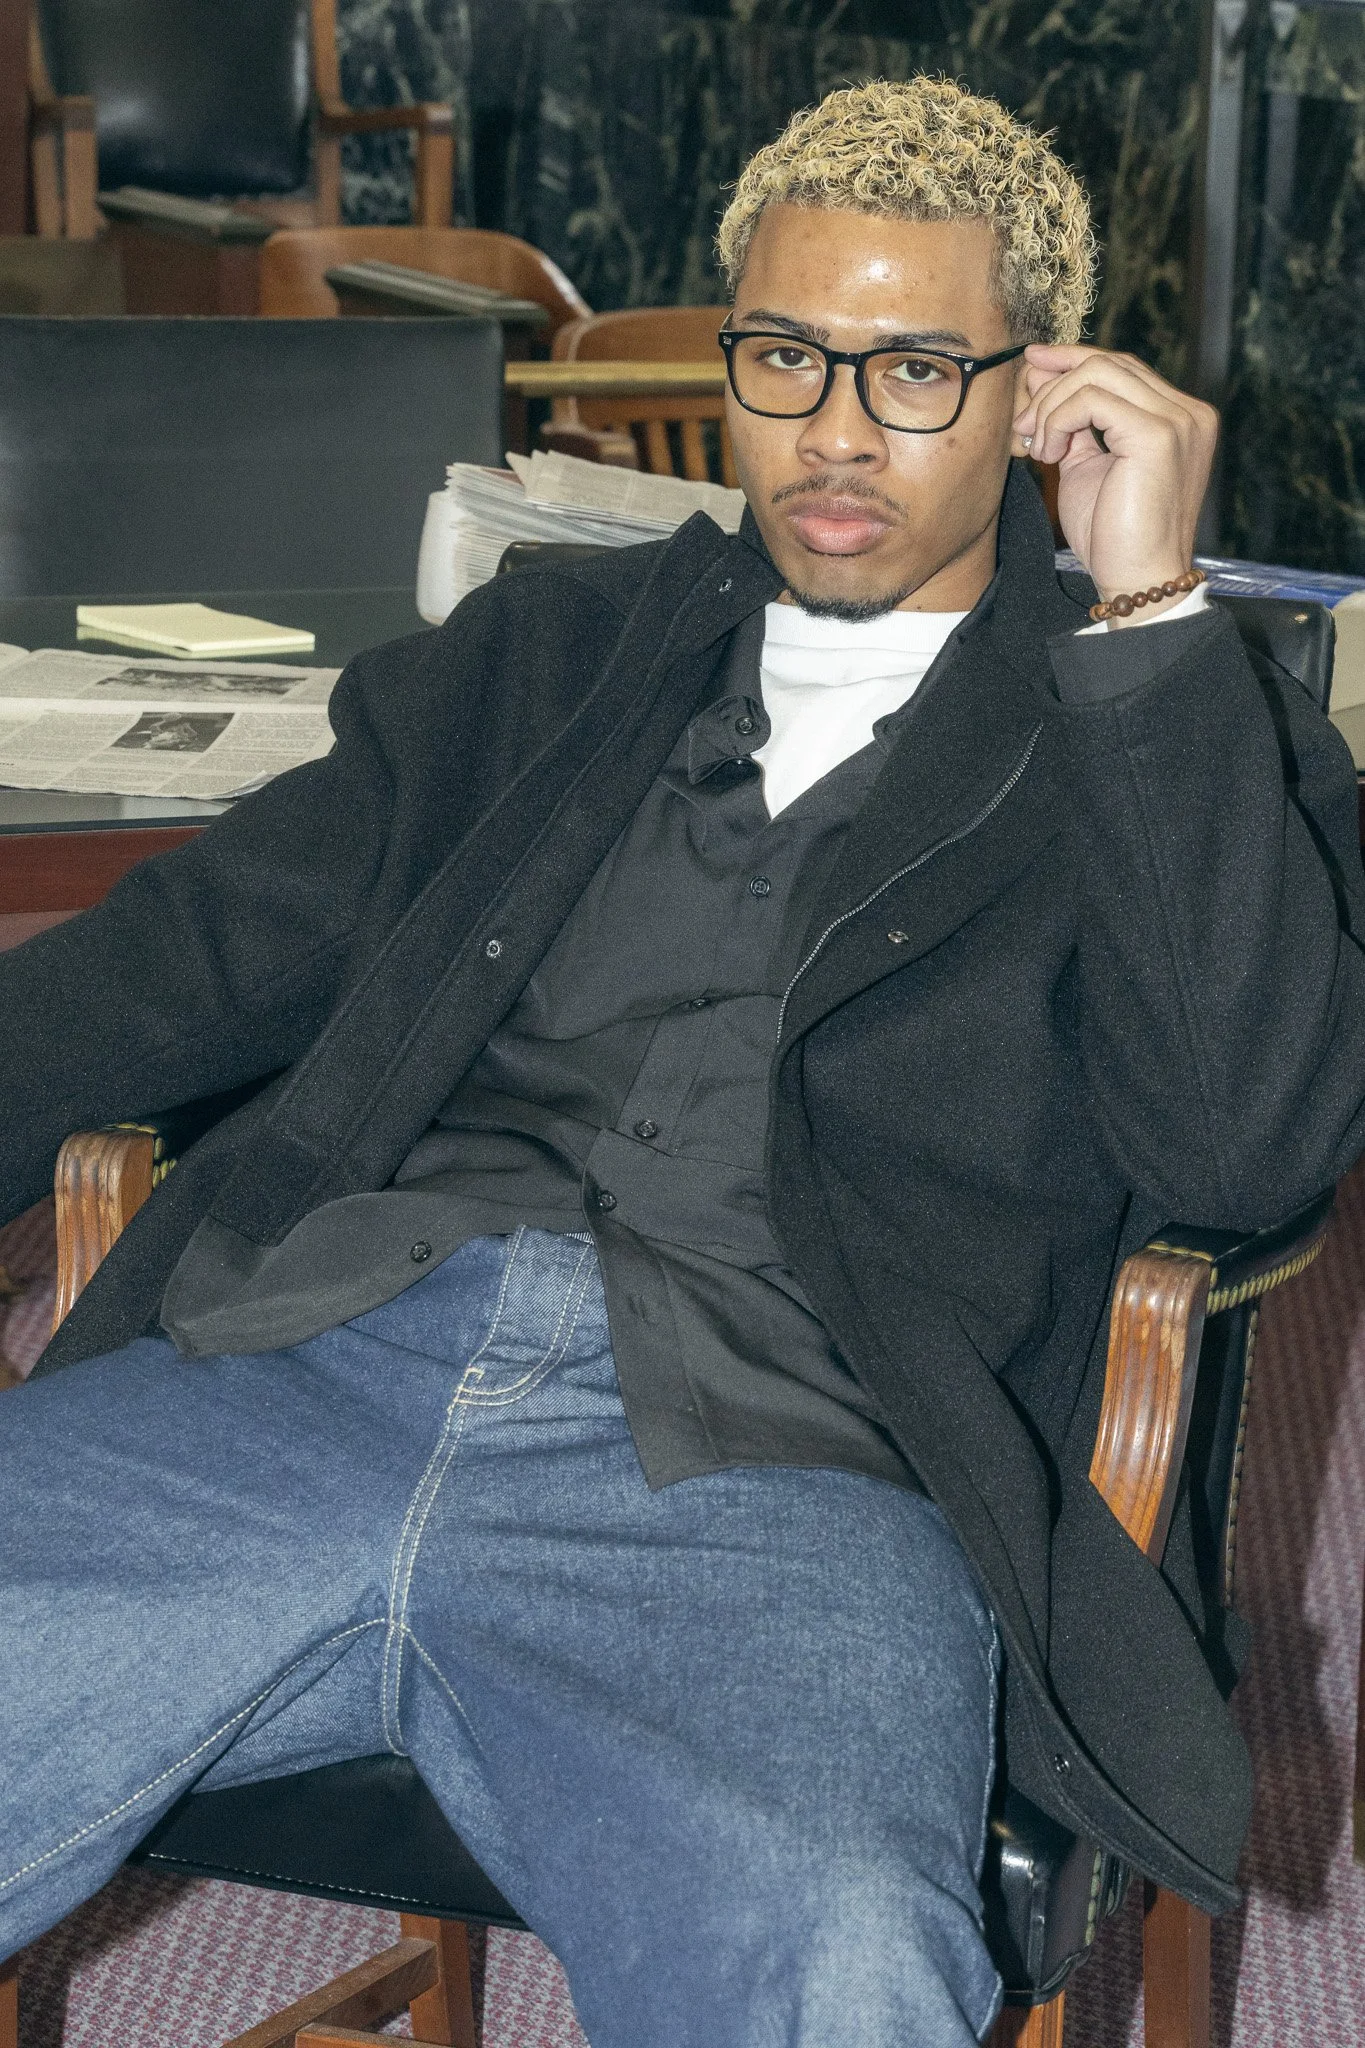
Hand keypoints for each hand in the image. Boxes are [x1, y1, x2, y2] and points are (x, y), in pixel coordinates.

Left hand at [1012, 346, 1218, 627]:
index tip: (1033, 363)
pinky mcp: (1158, 434)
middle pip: (1110, 363)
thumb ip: (1076, 425)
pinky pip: (1093, 399)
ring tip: (1039, 448)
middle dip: (1055, 382)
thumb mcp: (1088, 467)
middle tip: (1023, 422)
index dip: (1073, 359)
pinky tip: (1049, 454)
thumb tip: (1043, 381)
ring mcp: (1178, 420)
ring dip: (1054, 406)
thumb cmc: (1113, 535)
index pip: (1122, 367)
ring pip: (1099, 374)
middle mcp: (1187, 413)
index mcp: (1178, 418)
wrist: (1137, 580)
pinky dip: (1059, 419)